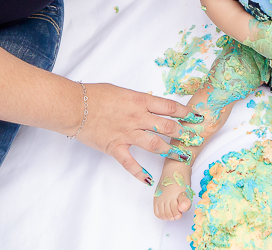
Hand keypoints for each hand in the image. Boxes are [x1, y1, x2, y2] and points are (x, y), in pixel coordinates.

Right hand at [72, 82, 201, 183]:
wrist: (74, 106)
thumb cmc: (96, 95)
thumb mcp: (123, 92)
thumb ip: (138, 101)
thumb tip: (151, 106)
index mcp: (140, 101)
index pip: (169, 107)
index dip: (185, 112)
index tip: (196, 117)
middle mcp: (137, 117)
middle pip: (166, 126)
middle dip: (183, 133)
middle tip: (194, 138)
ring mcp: (127, 134)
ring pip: (154, 145)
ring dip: (170, 151)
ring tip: (182, 156)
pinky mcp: (115, 147)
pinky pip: (130, 163)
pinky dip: (139, 173)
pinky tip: (148, 179)